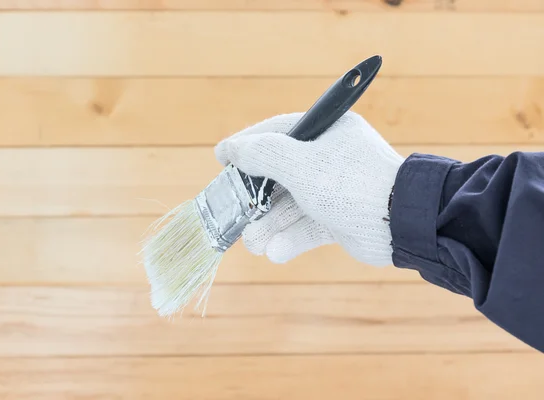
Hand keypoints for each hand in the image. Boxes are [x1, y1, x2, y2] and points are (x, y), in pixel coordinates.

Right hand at [214, 111, 404, 266]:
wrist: (403, 224)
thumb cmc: (352, 184)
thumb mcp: (301, 164)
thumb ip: (263, 154)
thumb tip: (231, 149)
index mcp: (326, 131)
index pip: (277, 131)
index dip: (246, 145)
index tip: (221, 158)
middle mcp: (329, 157)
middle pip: (279, 174)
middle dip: (255, 198)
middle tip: (233, 213)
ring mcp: (334, 189)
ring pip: (291, 205)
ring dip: (270, 225)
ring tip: (253, 244)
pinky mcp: (339, 218)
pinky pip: (308, 226)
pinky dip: (292, 239)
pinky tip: (277, 253)